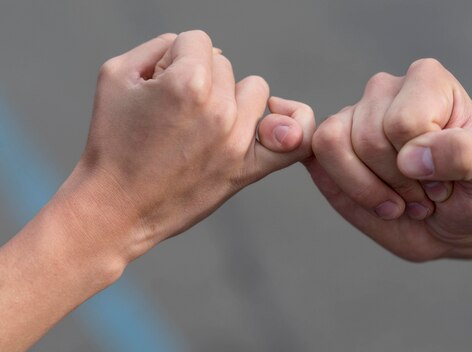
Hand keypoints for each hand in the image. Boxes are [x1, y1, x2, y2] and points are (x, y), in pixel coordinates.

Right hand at [57, 31, 314, 264]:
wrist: (116, 207)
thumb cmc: (111, 141)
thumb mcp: (116, 75)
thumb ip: (158, 46)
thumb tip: (192, 47)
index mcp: (188, 83)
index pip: (198, 41)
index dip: (172, 59)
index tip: (157, 87)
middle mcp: (219, 110)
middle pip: (225, 65)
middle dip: (198, 79)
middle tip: (172, 112)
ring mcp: (238, 141)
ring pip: (255, 91)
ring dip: (231, 98)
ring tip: (202, 122)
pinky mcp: (248, 168)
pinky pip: (296, 139)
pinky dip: (293, 125)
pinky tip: (274, 123)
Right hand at [306, 59, 471, 261]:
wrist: (454, 222)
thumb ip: (467, 155)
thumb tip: (411, 156)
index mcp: (426, 81)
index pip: (404, 122)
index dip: (424, 165)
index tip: (447, 180)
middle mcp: (384, 90)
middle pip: (368, 138)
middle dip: (397, 183)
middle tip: (423, 195)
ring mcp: (352, 115)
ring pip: (332, 145)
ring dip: (368, 190)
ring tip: (398, 199)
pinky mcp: (329, 145)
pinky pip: (314, 156)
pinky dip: (342, 186)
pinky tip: (373, 198)